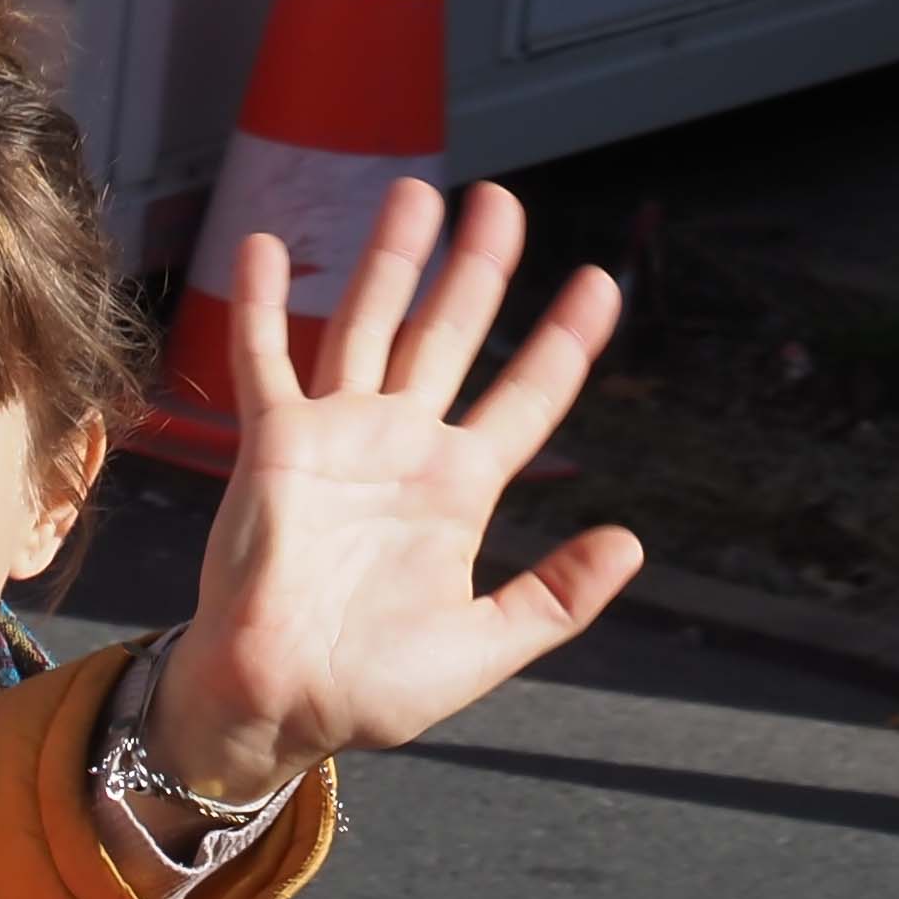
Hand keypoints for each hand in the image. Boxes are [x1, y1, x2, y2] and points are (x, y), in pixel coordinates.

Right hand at [157, 180, 642, 803]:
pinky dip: (267, 304)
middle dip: (479, 267)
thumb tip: (631, 543)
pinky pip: (267, 360)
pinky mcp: (272, 446)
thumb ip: (554, 600)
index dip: (565, 342)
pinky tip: (269, 245)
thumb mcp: (480, 650)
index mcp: (459, 490)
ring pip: (370, 324)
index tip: (599, 284)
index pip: (526, 397)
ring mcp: (336, 439)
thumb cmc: (367, 690)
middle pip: (450, 334)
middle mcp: (402, 448)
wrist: (273, 704)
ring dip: (390, 260)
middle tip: (503, 203)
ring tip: (416, 193)